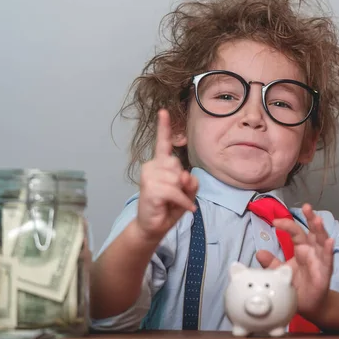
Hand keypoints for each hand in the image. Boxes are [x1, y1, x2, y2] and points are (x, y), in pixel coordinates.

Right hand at [136, 109, 197, 242]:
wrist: (153, 227)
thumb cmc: (169, 207)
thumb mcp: (186, 193)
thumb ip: (190, 182)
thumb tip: (183, 176)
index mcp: (160, 164)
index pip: (162, 143)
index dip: (164, 127)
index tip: (163, 111)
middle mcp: (152, 166)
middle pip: (178, 165)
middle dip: (183, 182)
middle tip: (176, 195)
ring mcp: (148, 176)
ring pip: (177, 178)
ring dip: (182, 194)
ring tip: (174, 202)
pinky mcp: (150, 189)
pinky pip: (175, 191)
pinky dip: (183, 202)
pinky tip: (185, 209)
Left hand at [256, 203, 333, 320]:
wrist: (307, 305)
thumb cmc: (297, 284)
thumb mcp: (281, 272)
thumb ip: (271, 262)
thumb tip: (259, 253)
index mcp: (301, 248)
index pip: (295, 232)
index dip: (286, 224)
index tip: (274, 221)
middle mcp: (312, 251)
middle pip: (312, 231)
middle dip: (311, 218)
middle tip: (307, 207)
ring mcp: (320, 260)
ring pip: (322, 242)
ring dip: (321, 230)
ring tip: (318, 220)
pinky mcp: (325, 273)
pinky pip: (328, 260)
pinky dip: (328, 250)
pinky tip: (330, 241)